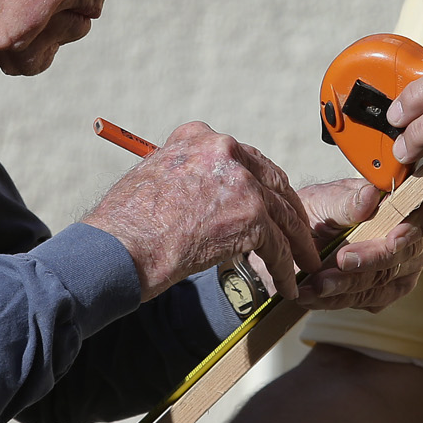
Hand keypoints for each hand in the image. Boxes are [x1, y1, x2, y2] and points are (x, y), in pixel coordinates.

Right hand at [84, 123, 321, 300]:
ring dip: (296, 244)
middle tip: (298, 234)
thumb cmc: (125, 224)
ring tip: (304, 264)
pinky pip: (278, 246)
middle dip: (288, 211)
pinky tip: (288, 285)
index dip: (263, 185)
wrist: (118, 247)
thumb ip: (187, 176)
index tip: (272, 204)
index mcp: (199, 137)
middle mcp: (224, 151)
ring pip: (282, 215)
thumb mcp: (154, 176)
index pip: (246, 158)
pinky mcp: (251, 216)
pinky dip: (286, 269)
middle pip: (273, 181)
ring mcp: (241, 182)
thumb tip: (208, 195)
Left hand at [293, 178, 422, 310]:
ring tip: (317, 283)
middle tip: (341, 260)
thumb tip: (369, 196)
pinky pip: (366, 299)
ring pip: (384, 281)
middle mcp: (414, 236)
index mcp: (409, 200)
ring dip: (348, 284)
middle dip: (372, 260)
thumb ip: (347, 201)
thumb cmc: (320, 209)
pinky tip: (314, 294)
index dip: (419, 225)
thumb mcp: (326, 199)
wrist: (300, 237)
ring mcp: (403, 267)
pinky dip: (337, 298)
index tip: (393, 238)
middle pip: (408, 253)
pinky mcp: (385, 292)